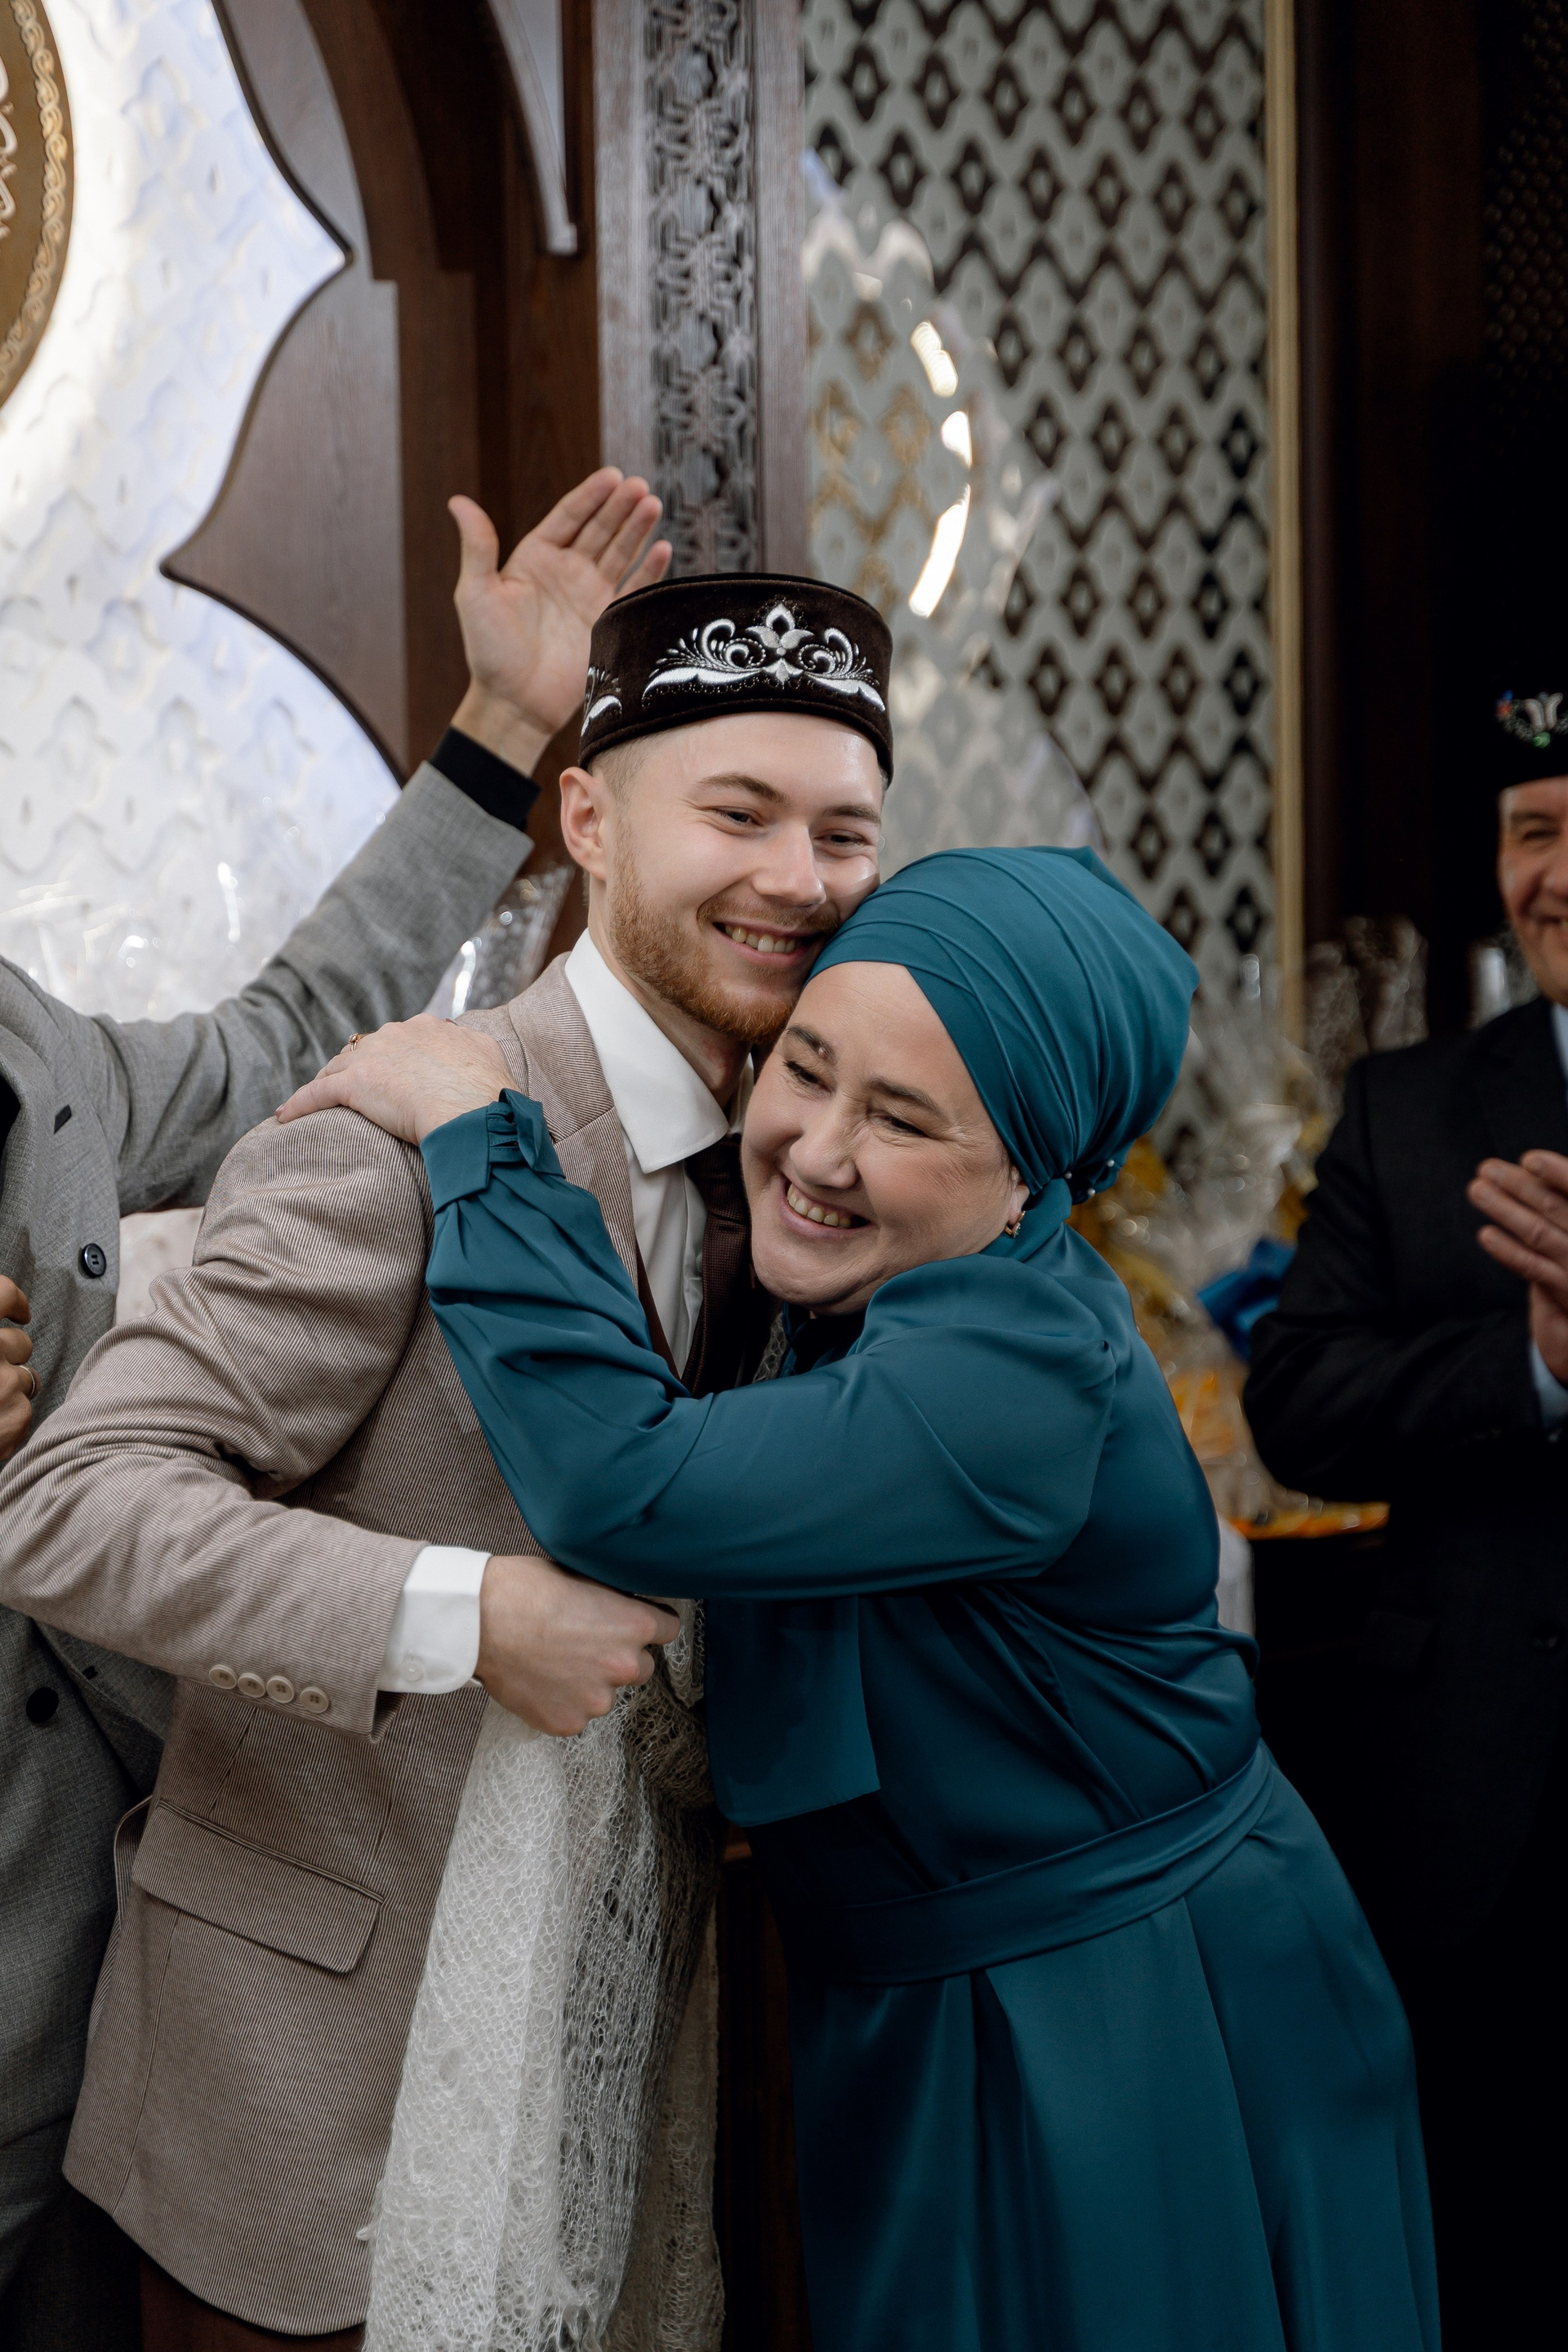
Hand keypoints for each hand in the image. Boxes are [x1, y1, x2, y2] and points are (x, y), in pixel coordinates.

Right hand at [0, 1279, 36, 1460]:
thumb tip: (0, 1326)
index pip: (2, 1294)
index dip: (14, 1301)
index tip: (19, 1312)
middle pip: (19, 1342)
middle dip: (9, 1356)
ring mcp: (5, 1384)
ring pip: (26, 1378)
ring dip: (9, 1391)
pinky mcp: (16, 1417)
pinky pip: (24, 1410)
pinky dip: (8, 1421)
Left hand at [276, 1014, 513, 1140]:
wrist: (475, 1112)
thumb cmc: (490, 1096)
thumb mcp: (490, 1061)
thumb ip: (475, 1052)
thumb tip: (474, 1055)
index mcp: (430, 1028)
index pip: (400, 1038)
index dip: (392, 1056)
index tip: (390, 1072)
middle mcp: (399, 1033)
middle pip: (365, 1047)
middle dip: (357, 1064)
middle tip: (351, 1086)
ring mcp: (375, 1056)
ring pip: (338, 1066)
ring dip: (326, 1081)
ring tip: (314, 1098)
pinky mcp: (355, 1084)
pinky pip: (317, 1092)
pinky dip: (299, 1103)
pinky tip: (284, 1115)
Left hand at [448, 471, 672, 772]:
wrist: (515, 703)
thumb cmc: (489, 651)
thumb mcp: (476, 593)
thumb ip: (477, 546)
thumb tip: (458, 500)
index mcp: (535, 558)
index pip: (568, 517)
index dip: (591, 496)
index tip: (612, 477)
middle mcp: (565, 572)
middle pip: (599, 529)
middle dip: (620, 507)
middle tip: (640, 487)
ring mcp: (588, 596)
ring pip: (619, 553)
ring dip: (637, 529)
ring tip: (653, 504)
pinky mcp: (607, 621)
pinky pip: (633, 589)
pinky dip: (649, 570)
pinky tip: (663, 548)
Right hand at [477, 1553, 680, 1734]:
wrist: (478, 1621)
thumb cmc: (524, 1589)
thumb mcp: (583, 1577)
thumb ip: (614, 1601)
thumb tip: (626, 1607)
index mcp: (634, 1625)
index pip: (669, 1629)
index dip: (650, 1624)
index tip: (634, 1625)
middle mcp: (623, 1665)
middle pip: (641, 1667)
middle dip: (619, 1657)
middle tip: (584, 1644)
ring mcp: (596, 1699)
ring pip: (605, 1693)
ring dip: (589, 1682)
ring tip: (553, 1661)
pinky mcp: (568, 1723)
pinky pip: (576, 1714)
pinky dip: (563, 1701)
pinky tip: (540, 1680)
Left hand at [1469, 1149, 1567, 1381]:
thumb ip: (1562, 1204)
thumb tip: (1526, 1172)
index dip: (1558, 1174)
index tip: (1528, 1159)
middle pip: (1554, 1208)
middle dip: (1518, 1185)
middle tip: (1485, 1168)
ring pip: (1539, 1234)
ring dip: (1504, 1210)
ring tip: (1476, 1190)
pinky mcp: (1566, 1294)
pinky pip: (1533, 1269)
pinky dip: (1508, 1251)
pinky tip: (1485, 1234)